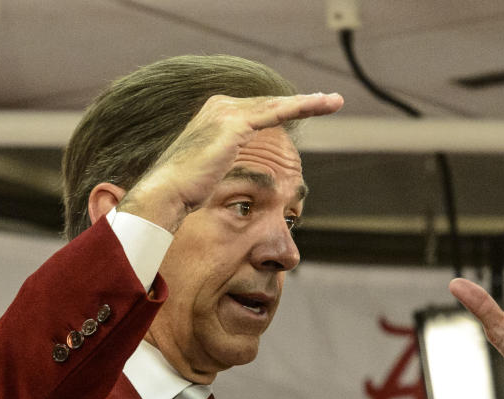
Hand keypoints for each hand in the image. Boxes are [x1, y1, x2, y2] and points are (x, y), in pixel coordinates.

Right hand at [118, 92, 343, 231]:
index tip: (305, 109)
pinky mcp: (234, 124)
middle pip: (270, 102)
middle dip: (301, 101)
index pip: (257, 109)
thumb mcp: (209, 169)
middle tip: (330, 100)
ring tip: (334, 101)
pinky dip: (300, 107)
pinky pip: (275, 113)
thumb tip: (226, 173)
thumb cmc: (185, 190)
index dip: (281, 109)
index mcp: (214, 113)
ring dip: (309, 102)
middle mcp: (220, 105)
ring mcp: (226, 112)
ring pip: (277, 104)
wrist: (168, 192)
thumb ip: (223, 160)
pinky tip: (320, 104)